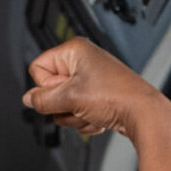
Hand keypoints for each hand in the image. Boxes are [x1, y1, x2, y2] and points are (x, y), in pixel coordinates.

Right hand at [21, 37, 168, 139]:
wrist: (142, 114)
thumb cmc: (116, 97)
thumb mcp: (70, 98)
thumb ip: (42, 100)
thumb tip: (28, 99)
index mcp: (74, 50)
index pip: (38, 69)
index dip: (46, 87)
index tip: (64, 93)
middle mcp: (82, 61)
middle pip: (50, 90)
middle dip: (62, 105)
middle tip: (80, 104)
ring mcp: (90, 80)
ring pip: (63, 105)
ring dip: (74, 116)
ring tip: (92, 112)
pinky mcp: (96, 96)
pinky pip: (77, 112)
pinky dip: (85, 120)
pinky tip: (99, 118)